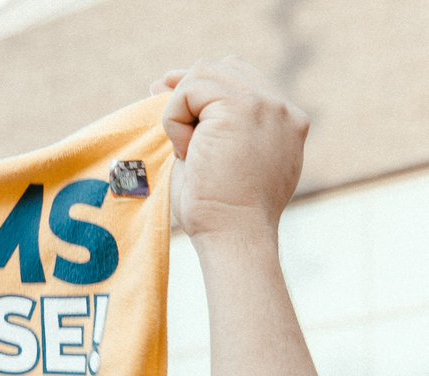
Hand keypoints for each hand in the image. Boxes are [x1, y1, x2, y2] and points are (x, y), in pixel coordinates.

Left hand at [151, 58, 307, 244]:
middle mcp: (282, 110)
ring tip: (187, 151)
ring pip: (205, 73)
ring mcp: (266, 104)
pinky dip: (175, 118)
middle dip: (189, 88)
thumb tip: (163, 85)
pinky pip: (190, 89)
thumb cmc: (220, 217)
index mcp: (284, 126)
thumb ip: (206, 128)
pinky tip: (186, 151)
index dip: (204, 91)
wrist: (235, 238)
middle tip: (161, 107)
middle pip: (225, 68)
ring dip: (182, 108)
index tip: (175, 106)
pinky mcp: (240, 106)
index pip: (243, 83)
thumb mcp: (217, 164)